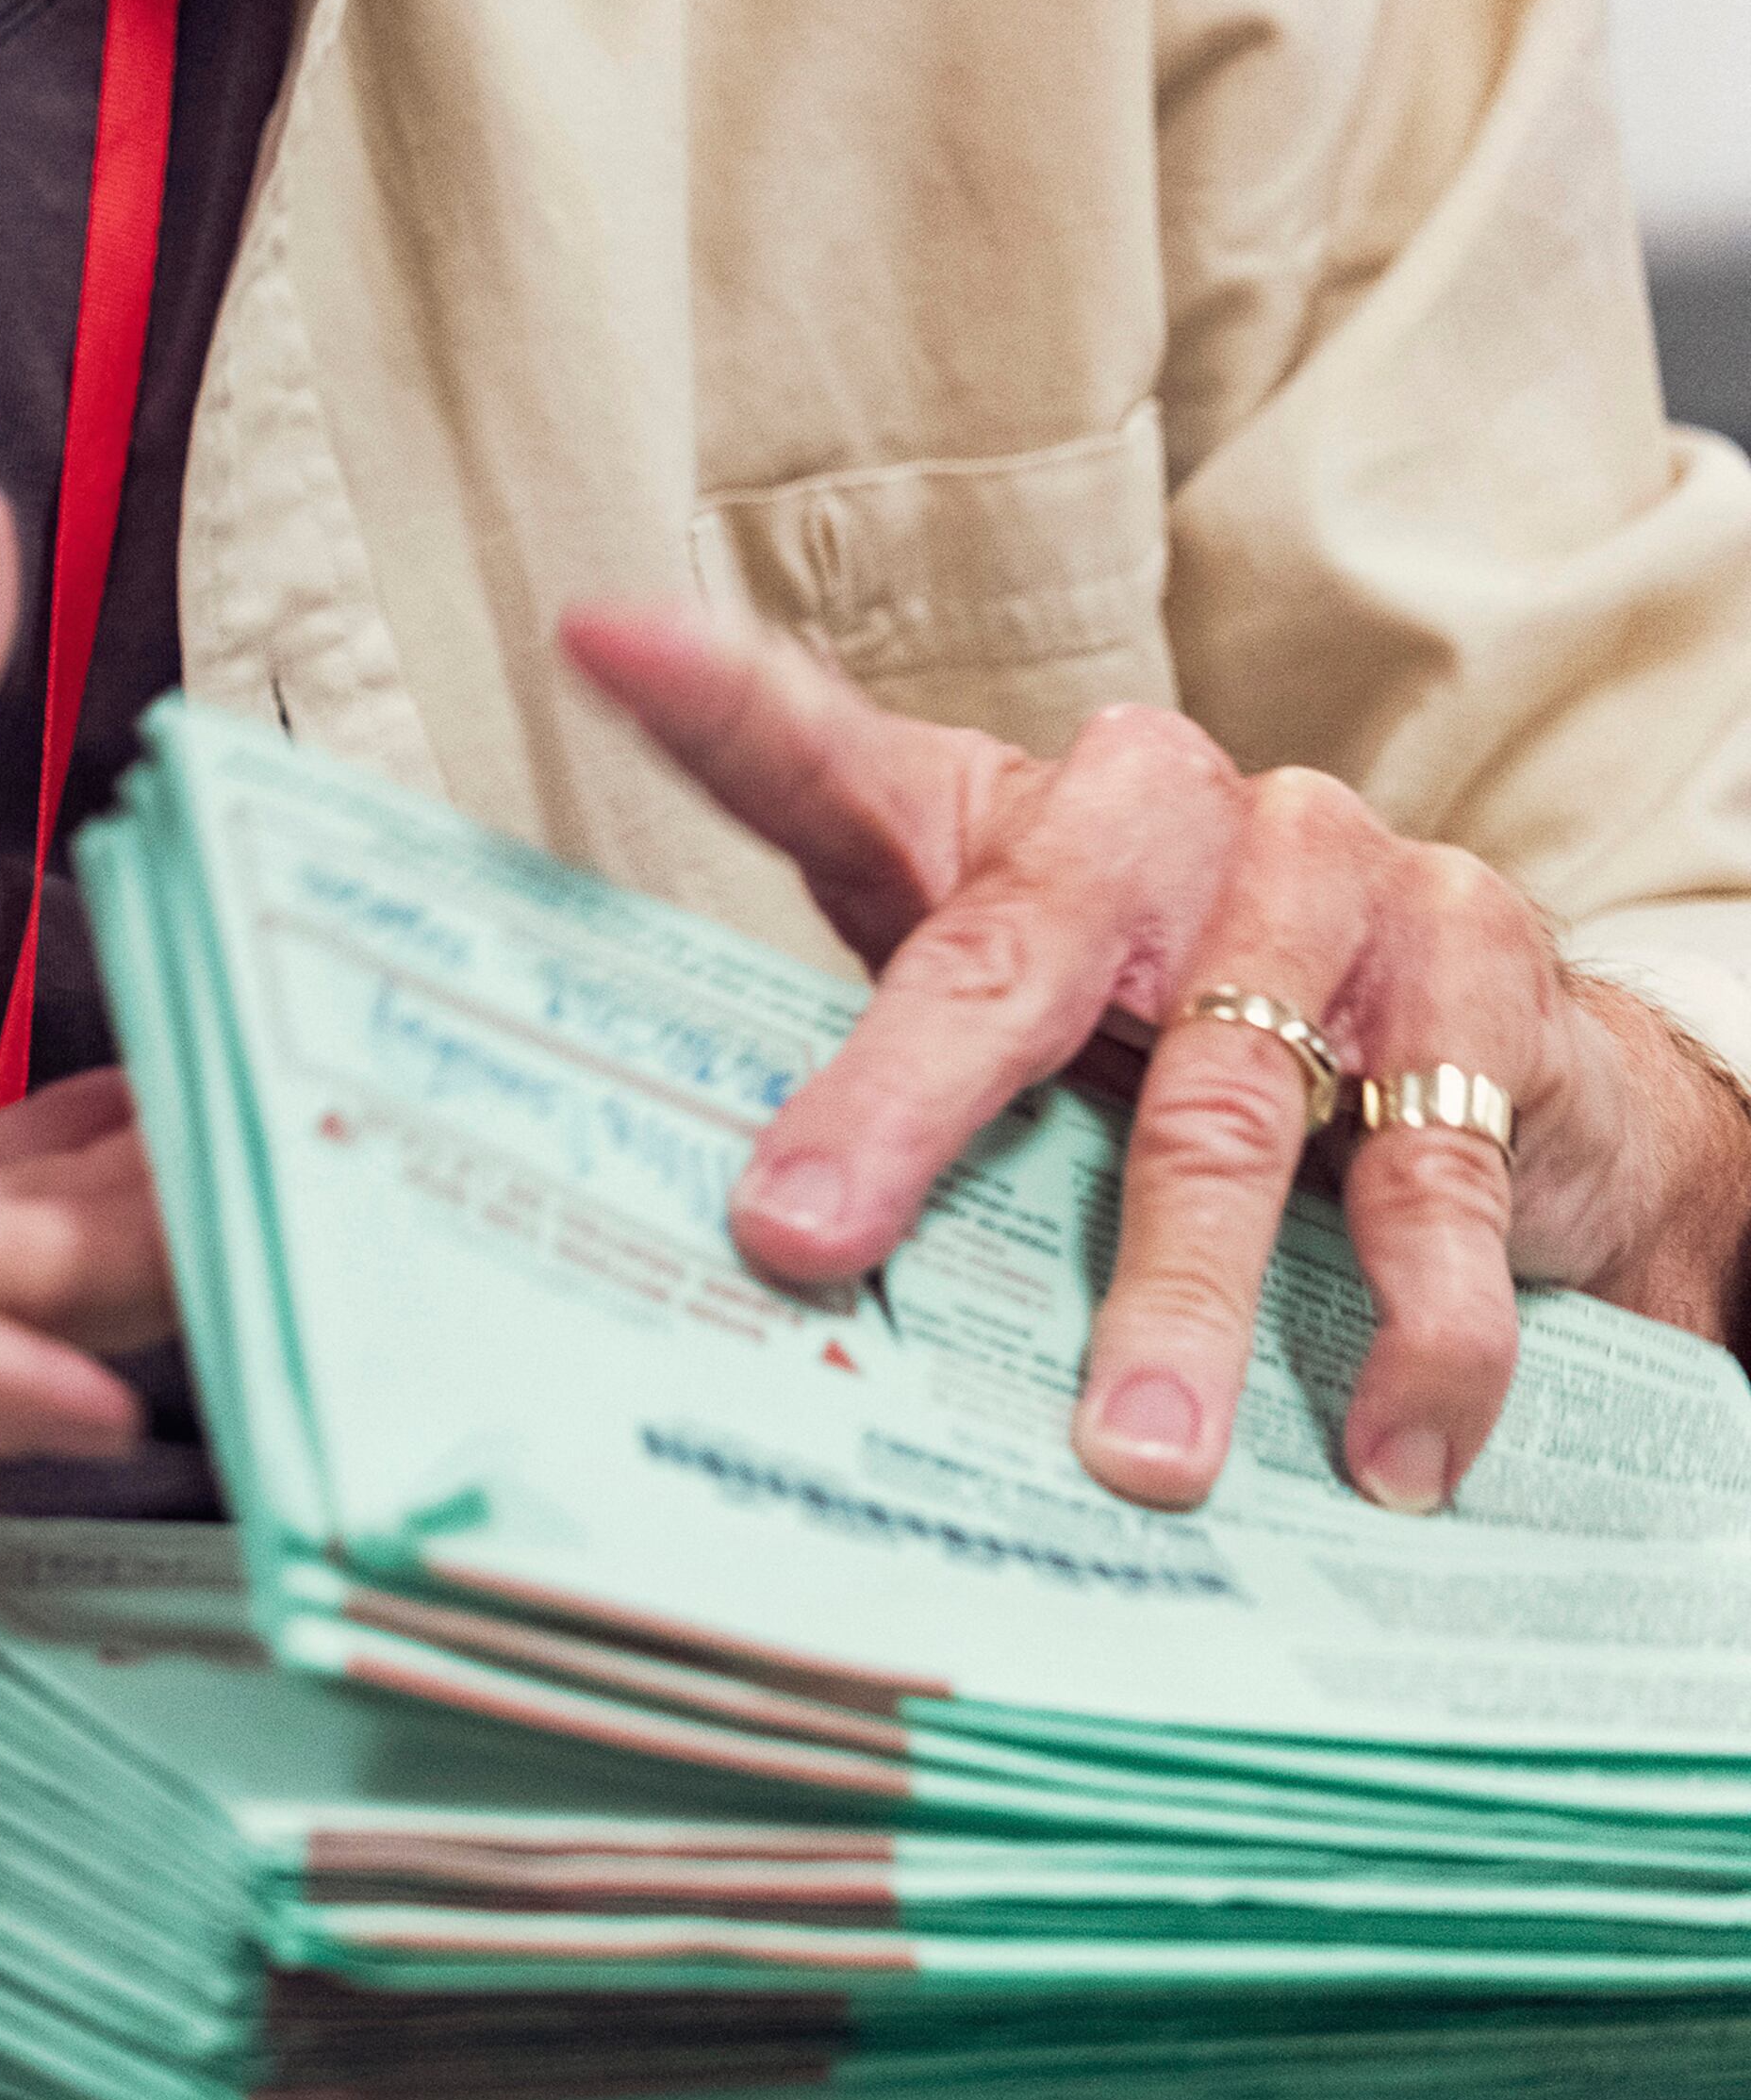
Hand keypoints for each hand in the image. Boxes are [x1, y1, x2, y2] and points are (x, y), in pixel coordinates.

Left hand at [562, 602, 1750, 1514]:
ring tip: (1132, 1456)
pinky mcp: (1483, 978)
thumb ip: (874, 1083)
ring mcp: (1328, 883)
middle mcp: (1158, 817)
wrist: (1500, 1039)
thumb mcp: (1012, 1018)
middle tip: (802, 1239)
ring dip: (1178, 1299)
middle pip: (1006, 957)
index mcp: (1008, 817)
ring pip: (1227, 1101)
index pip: (829, 756)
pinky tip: (1386, 1454)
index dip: (717, 702)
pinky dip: (1416, 1336)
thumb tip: (725, 1252)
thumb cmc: (1178, 1028)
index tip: (600, 642)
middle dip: (899, 1108)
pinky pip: (1437, 1180)